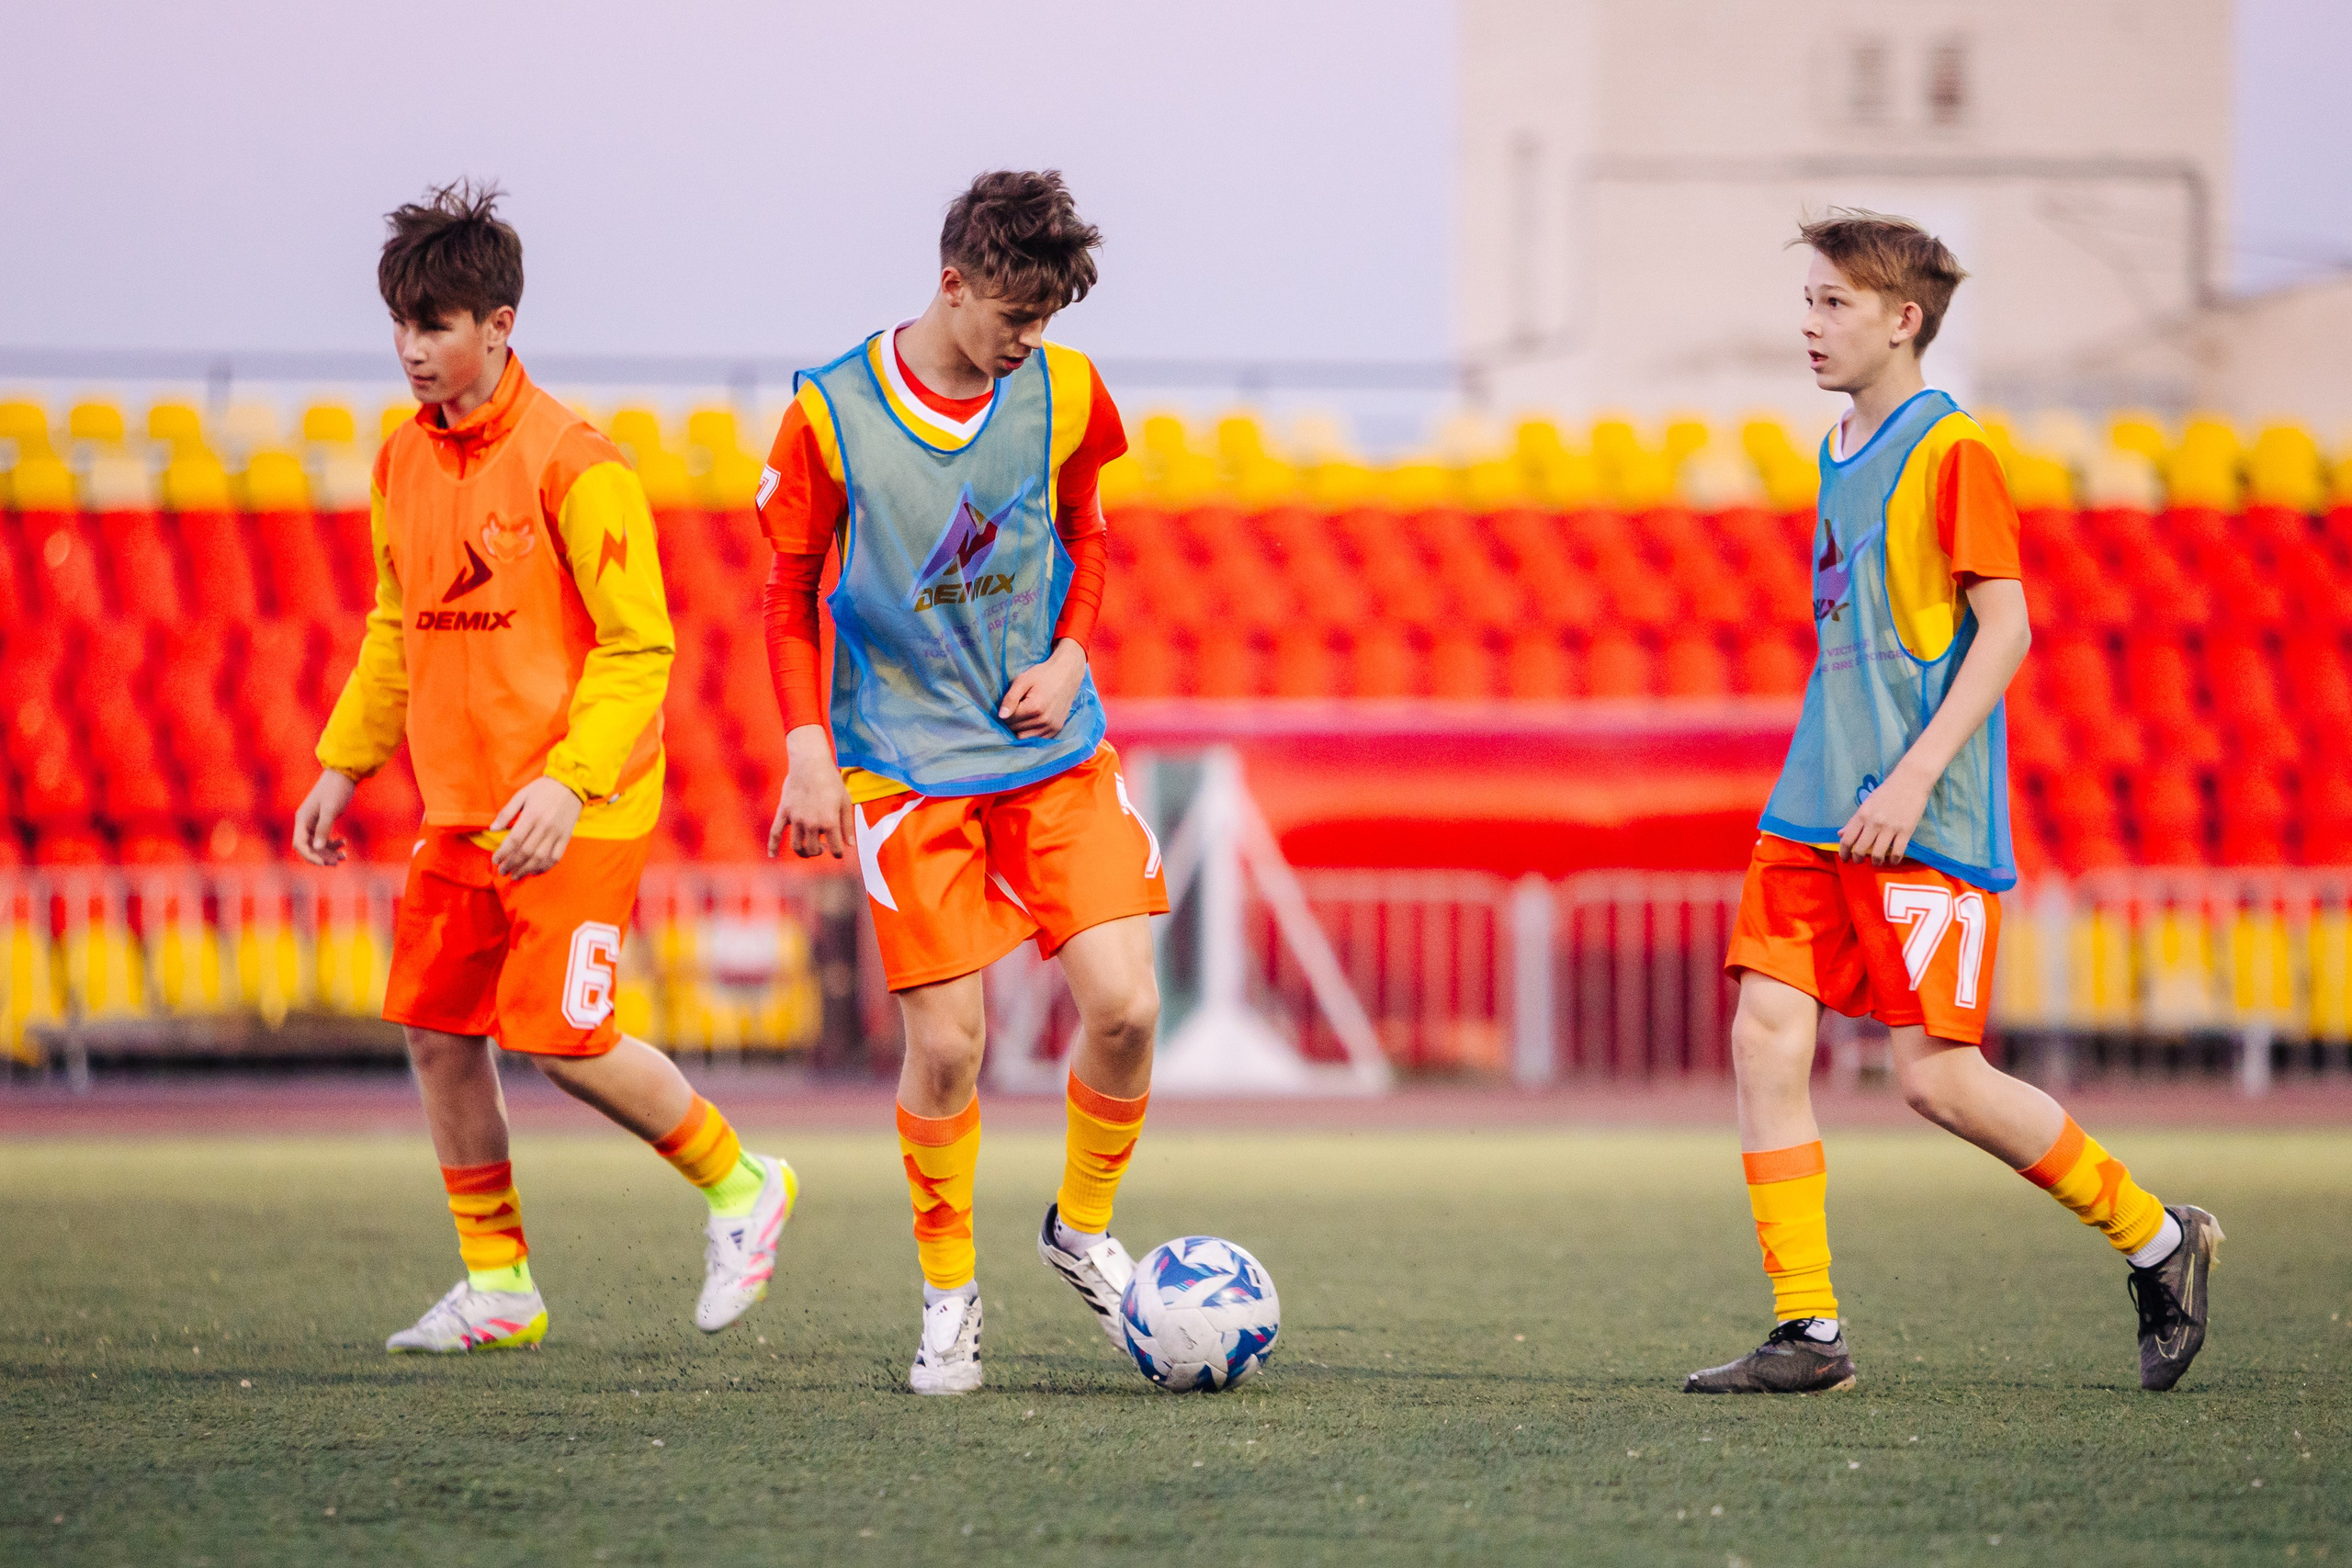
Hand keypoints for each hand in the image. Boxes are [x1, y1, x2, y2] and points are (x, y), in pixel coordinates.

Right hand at [292, 770, 357, 865]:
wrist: (344, 774)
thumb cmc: (336, 790)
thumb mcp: (330, 810)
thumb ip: (323, 828)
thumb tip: (316, 848)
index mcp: (302, 819)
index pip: (300, 844)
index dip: (310, 856)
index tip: (324, 863)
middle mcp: (305, 822)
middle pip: (309, 847)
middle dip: (322, 856)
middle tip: (337, 862)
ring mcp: (313, 821)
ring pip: (317, 844)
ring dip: (329, 852)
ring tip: (344, 857)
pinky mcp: (323, 820)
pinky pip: (324, 837)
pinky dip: (333, 843)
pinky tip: (344, 843)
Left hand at [489, 777, 584, 877]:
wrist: (572, 784)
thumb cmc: (543, 788)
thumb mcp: (522, 795)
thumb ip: (506, 812)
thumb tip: (492, 829)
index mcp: (531, 815)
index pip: (515, 840)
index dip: (503, 852)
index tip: (495, 860)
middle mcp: (544, 827)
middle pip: (526, 851)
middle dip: (512, 864)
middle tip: (502, 871)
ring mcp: (557, 833)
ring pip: (540, 857)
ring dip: (526, 869)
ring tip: (516, 875)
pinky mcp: (566, 837)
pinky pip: (556, 856)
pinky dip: (545, 866)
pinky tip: (535, 871)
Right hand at [770, 724, 855, 858]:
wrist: (810, 763)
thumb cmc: (831, 781)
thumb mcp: (845, 802)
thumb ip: (847, 825)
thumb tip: (850, 845)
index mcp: (829, 822)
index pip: (835, 849)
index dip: (838, 853)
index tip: (838, 851)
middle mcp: (811, 824)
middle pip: (814, 850)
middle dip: (820, 851)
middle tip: (824, 846)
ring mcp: (795, 819)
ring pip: (797, 846)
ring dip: (803, 852)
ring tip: (809, 849)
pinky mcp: (783, 812)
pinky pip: (775, 833)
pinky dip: (773, 846)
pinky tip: (773, 855)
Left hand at [997, 639, 1087, 739]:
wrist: (1067, 674)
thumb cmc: (1043, 675)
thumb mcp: (1023, 680)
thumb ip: (1010, 698)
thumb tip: (1001, 716)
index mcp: (1034, 707)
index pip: (1009, 720)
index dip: (1005, 712)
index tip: (1011, 703)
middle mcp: (1044, 720)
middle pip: (1015, 729)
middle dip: (1012, 721)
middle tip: (1017, 708)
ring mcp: (1051, 727)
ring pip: (1024, 737)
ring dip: (1020, 728)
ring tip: (1023, 715)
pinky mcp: (1056, 729)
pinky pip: (1037, 739)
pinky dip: (1031, 732)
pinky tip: (1032, 721)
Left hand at [1837, 764, 1932, 865]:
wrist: (1911, 781)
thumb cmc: (1887, 791)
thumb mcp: (1866, 804)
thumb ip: (1854, 821)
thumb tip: (1840, 834)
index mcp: (1862, 815)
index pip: (1847, 839)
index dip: (1843, 852)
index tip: (1844, 858)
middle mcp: (1874, 823)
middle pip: (1860, 849)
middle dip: (1858, 859)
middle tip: (1859, 862)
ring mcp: (1890, 828)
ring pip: (1878, 854)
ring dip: (1875, 862)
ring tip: (1876, 862)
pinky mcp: (1906, 831)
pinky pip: (1897, 852)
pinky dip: (1894, 860)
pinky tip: (1893, 861)